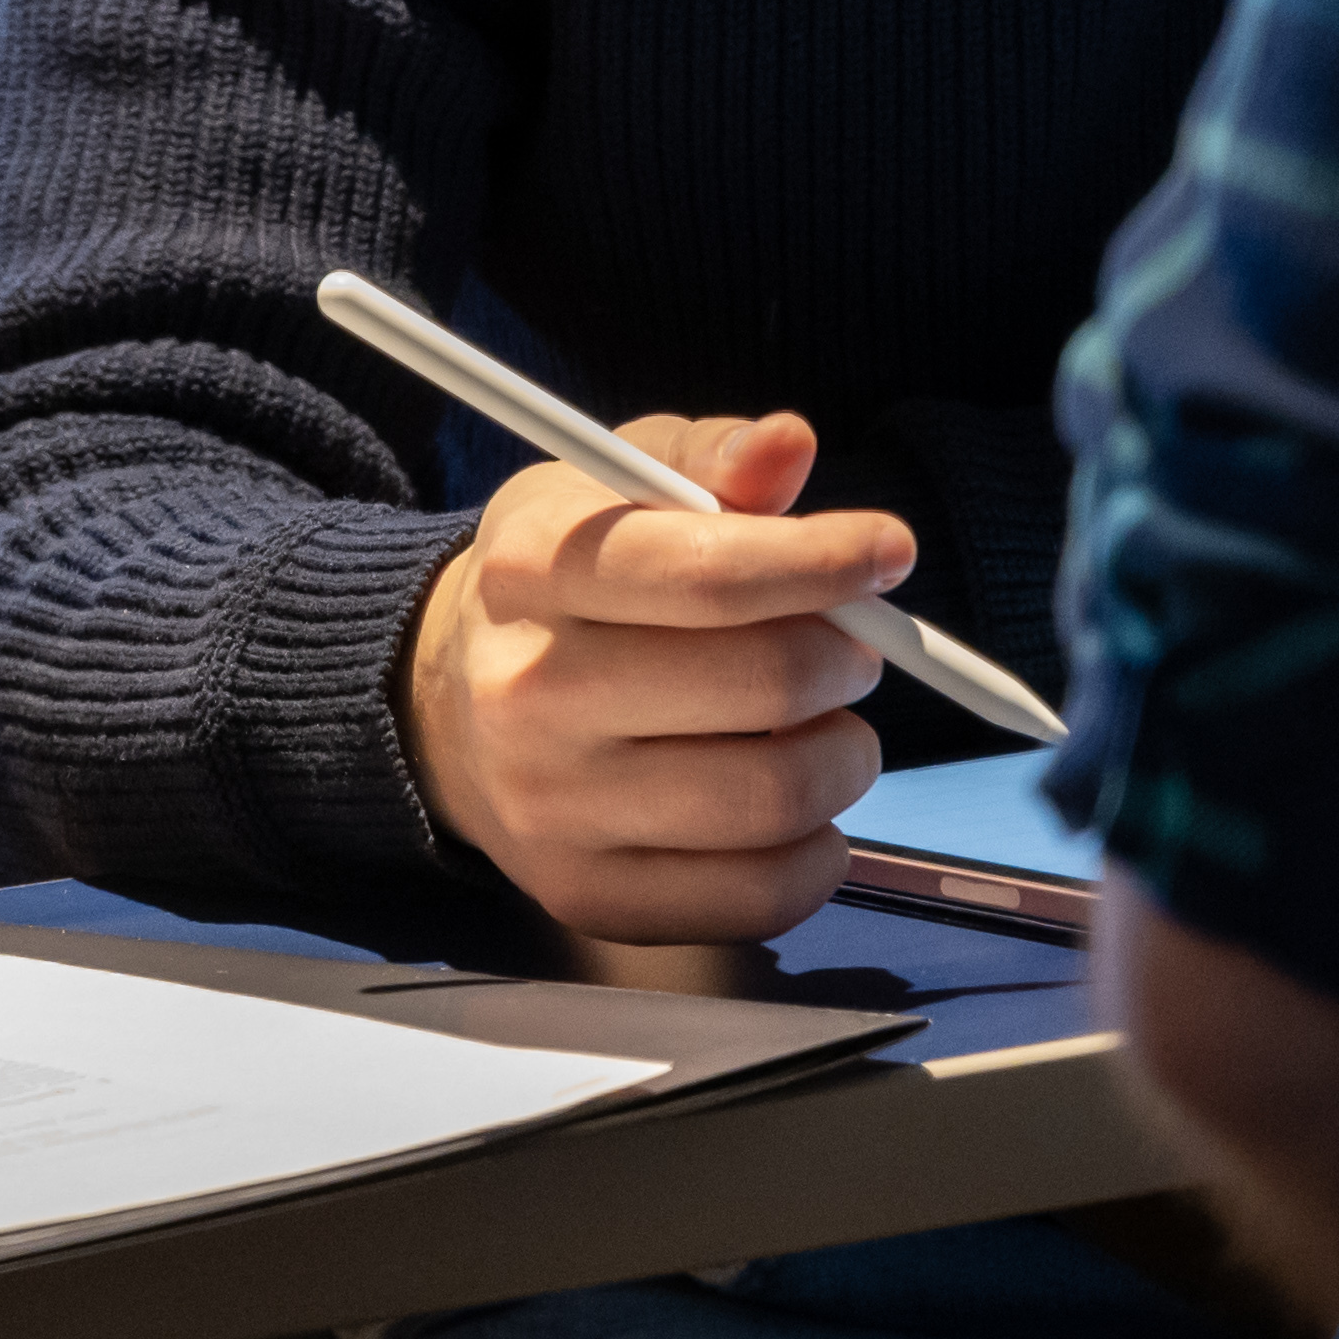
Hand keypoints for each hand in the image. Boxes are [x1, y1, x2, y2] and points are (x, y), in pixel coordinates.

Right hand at [405, 411, 909, 941]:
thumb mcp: (614, 491)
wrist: (450, 707)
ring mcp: (552, 807)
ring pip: (775, 795)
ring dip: (845, 756)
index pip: (706, 574)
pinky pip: (762, 895)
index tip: (888, 549)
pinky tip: (796, 808)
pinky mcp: (588, 895)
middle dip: (844, 658)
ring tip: (826, 726)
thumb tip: (789, 442)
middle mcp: (526, 693)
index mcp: (528, 571)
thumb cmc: (568, 587)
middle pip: (763, 685)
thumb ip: (709, 460)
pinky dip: (817, 851)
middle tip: (849, 647)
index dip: (822, 561)